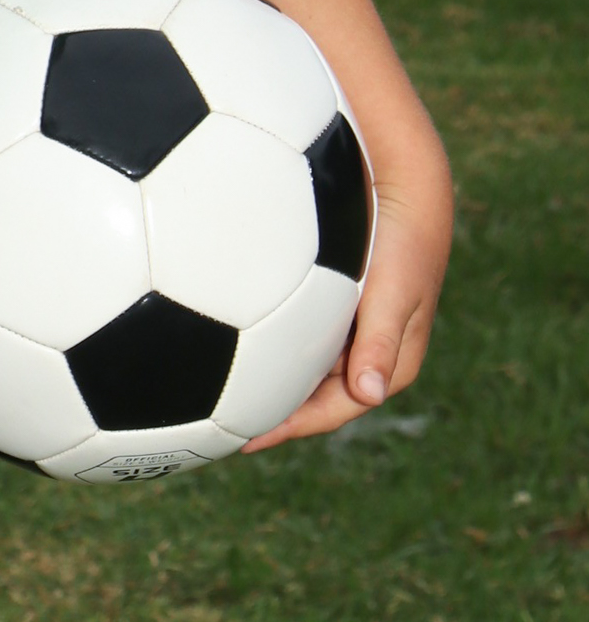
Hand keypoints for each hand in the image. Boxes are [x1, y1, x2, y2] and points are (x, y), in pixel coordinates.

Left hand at [240, 151, 453, 450]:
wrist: (405, 182)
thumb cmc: (404, 238)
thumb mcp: (396, 289)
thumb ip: (380, 338)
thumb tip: (370, 395)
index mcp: (388, 362)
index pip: (335, 409)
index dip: (292, 427)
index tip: (246, 440)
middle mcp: (366, 350)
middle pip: (315, 394)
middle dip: (273, 412)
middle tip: (218, 426)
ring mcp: (349, 324)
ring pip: (304, 364)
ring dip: (269, 379)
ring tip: (217, 391)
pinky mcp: (334, 297)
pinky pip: (298, 329)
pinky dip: (270, 340)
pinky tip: (228, 332)